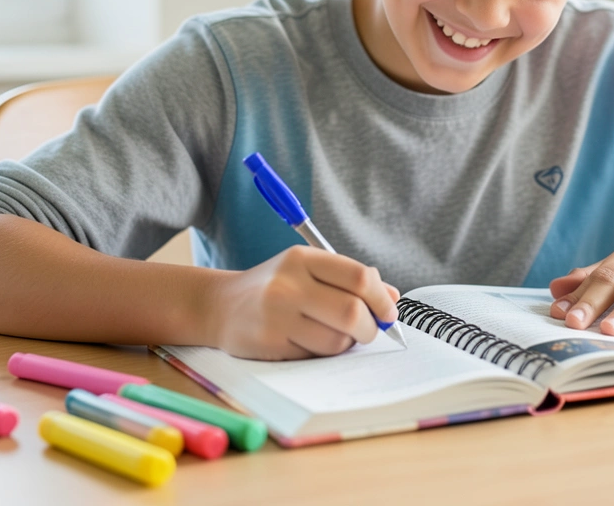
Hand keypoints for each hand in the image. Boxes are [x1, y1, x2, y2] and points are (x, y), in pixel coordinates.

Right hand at [208, 246, 399, 359]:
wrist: (220, 306)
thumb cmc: (275, 288)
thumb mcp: (307, 271)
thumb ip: (350, 280)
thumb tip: (393, 297)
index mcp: (303, 258)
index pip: (359, 278)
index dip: (382, 299)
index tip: (388, 312)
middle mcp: (289, 284)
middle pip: (353, 312)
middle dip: (371, 327)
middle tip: (370, 331)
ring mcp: (277, 315)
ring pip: (337, 340)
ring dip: (346, 343)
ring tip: (333, 334)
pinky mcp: (270, 343)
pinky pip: (316, 355)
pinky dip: (323, 353)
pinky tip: (309, 342)